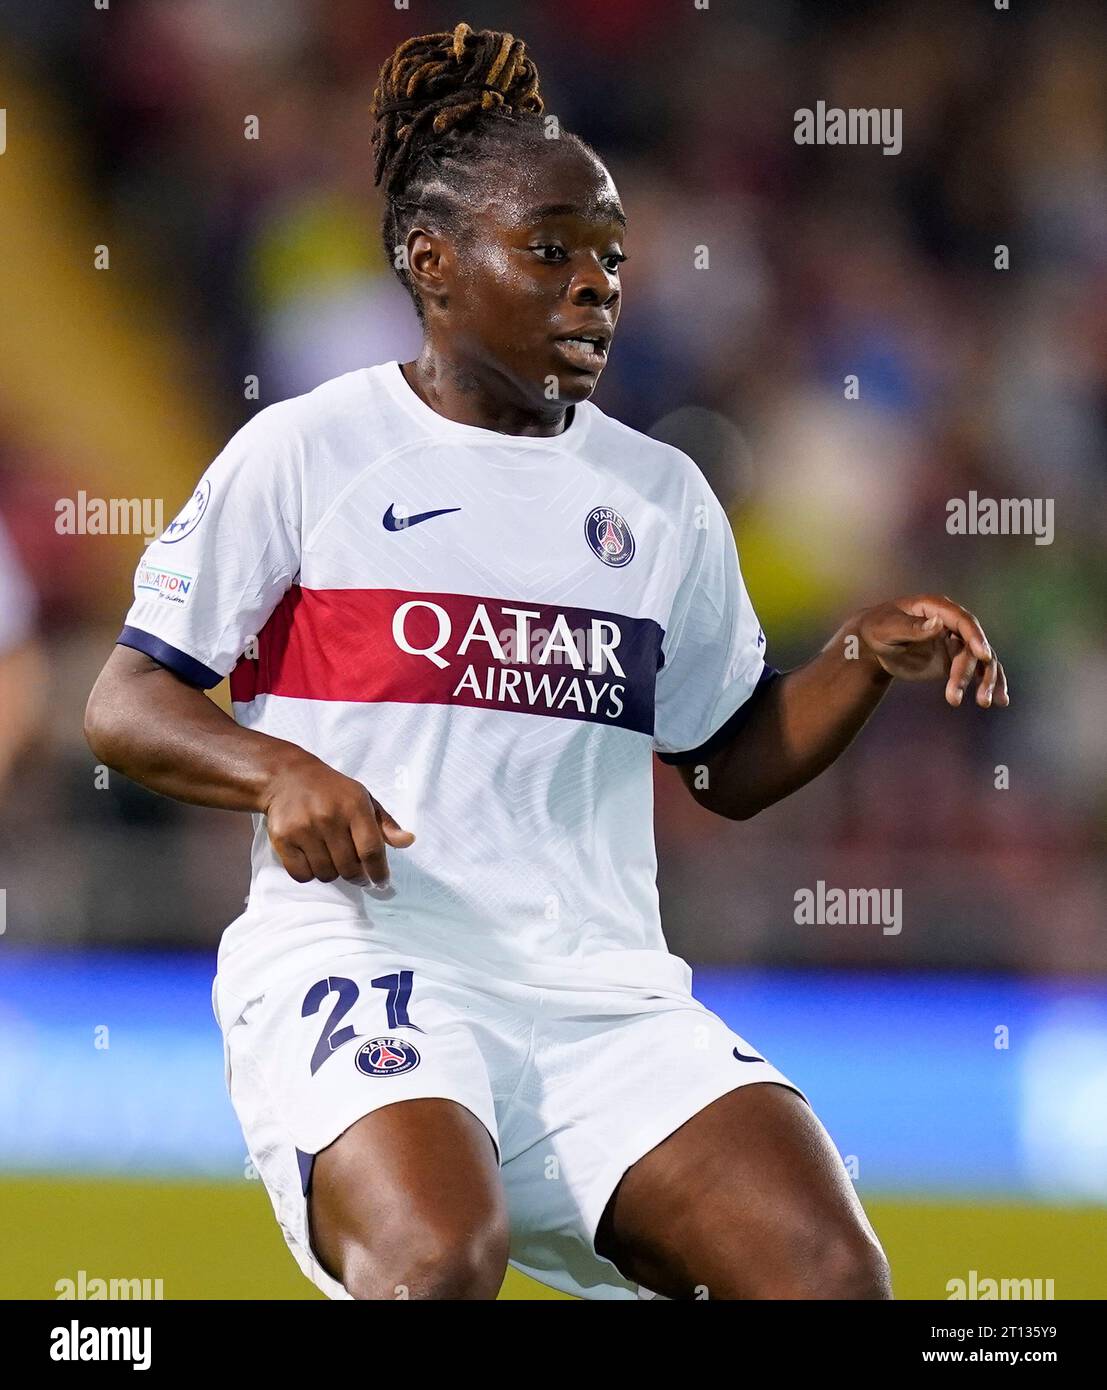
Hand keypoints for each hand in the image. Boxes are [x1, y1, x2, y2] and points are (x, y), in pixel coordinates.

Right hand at [262, 752, 414, 887]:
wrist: (286, 777)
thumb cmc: (332, 791)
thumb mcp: (364, 799)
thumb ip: (386, 824)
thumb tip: (408, 841)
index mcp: (354, 806)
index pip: (371, 850)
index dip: (379, 873)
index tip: (381, 882)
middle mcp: (329, 817)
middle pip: (349, 868)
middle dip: (357, 877)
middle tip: (357, 874)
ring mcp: (304, 829)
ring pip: (326, 874)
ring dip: (333, 873)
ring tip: (332, 858)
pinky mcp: (283, 839)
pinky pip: (302, 875)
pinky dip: (310, 873)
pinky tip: (313, 858)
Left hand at [855, 594, 1008, 708]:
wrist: (873, 644)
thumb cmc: (878, 629)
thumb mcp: (886, 627)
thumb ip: (910, 627)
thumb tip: (937, 624)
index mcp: (937, 608)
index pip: (963, 621)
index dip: (975, 637)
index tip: (983, 656)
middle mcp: (952, 624)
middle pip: (972, 646)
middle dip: (969, 670)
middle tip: (954, 695)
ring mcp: (957, 642)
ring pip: (982, 660)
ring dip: (986, 680)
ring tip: (984, 702)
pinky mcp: (956, 660)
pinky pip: (978, 671)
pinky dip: (989, 683)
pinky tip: (999, 700)